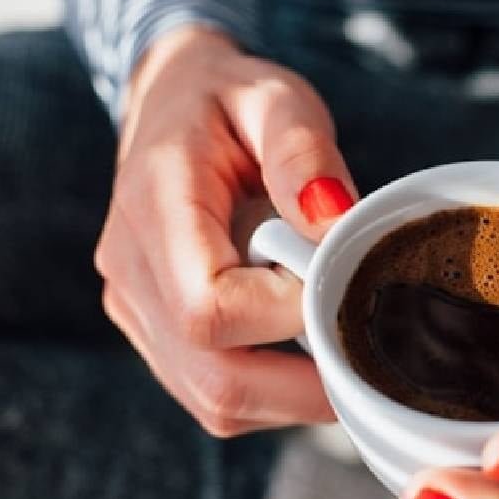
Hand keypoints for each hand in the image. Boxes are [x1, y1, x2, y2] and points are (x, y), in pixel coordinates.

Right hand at [95, 26, 358, 435]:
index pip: (209, 309)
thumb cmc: (229, 100)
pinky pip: (213, 394)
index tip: (336, 276)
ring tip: (341, 342)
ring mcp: (135, 309)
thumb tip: (332, 222)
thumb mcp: (274, 97)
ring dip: (293, 395)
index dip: (286, 314)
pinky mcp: (153, 332)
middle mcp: (129, 271)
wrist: (171, 104)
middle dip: (305, 383)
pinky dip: (272, 392)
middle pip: (215, 379)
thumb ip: (301, 149)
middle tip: (369, 348)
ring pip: (215, 401)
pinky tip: (309, 348)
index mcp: (154, 208)